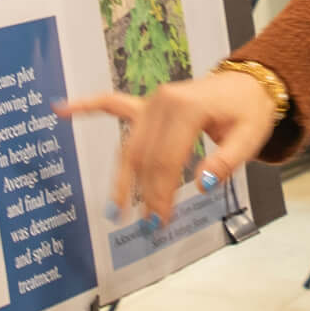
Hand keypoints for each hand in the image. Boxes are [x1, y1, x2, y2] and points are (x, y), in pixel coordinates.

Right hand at [57, 71, 276, 225]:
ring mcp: (152, 102)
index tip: (161, 221)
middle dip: (145, 194)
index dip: (161, 194)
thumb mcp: (249, 138)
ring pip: (130, 146)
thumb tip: (202, 184)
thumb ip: (226, 162)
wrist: (249, 85)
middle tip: (149, 225)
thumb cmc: (249, 112)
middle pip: (145, 157)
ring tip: (115, 210)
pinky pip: (112, 105)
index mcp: (187, 108)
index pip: (166, 160)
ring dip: (123, 179)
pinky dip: (87, 107)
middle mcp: (163, 101)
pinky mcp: (147, 105)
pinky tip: (60, 110)